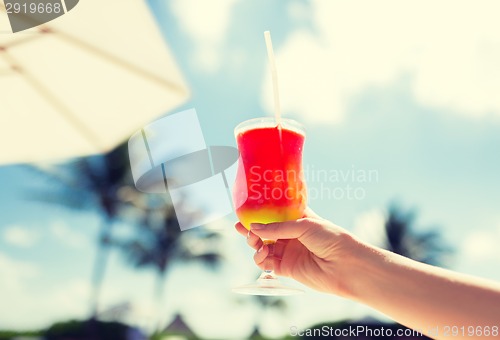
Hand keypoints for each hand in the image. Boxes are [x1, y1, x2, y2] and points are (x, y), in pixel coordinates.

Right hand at [235, 208, 363, 295]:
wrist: (346, 266)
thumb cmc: (331, 239)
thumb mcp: (304, 225)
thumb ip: (277, 227)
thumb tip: (253, 227)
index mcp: (298, 220)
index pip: (274, 215)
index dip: (260, 214)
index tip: (245, 211)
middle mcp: (291, 236)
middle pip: (265, 232)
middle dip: (252, 230)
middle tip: (242, 228)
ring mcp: (288, 252)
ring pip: (263, 248)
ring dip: (255, 245)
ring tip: (255, 242)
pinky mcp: (287, 269)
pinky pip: (267, 263)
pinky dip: (260, 259)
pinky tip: (262, 254)